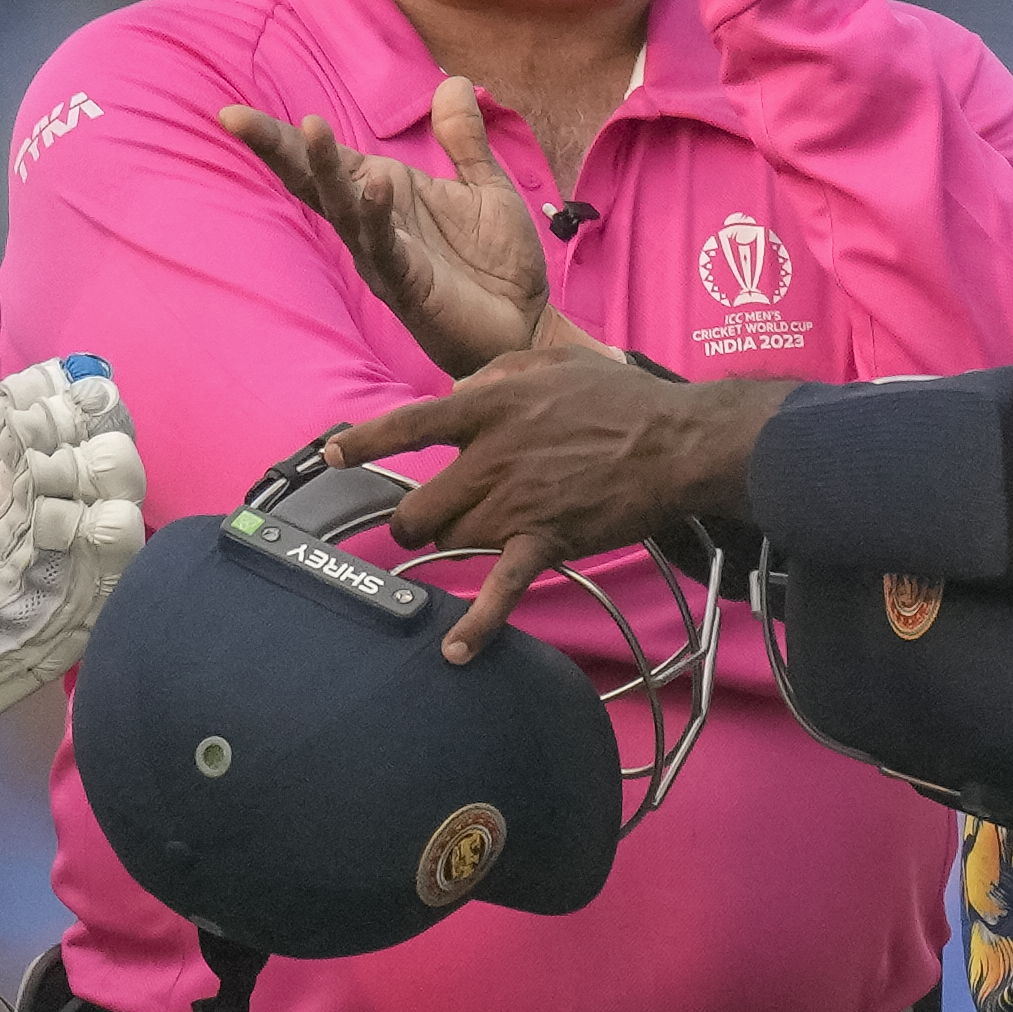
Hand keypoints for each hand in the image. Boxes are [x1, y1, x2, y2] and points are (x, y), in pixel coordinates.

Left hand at [0, 290, 145, 750]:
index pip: (31, 423)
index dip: (49, 396)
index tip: (53, 376)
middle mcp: (12, 515)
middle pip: (81, 460)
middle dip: (90, 432)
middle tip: (75, 418)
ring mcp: (33, 565)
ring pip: (102, 510)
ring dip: (110, 480)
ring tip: (96, 460)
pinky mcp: (46, 616)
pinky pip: (99, 578)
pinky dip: (111, 546)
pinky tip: (104, 520)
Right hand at [220, 76, 552, 379]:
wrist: (525, 326)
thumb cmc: (496, 265)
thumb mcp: (486, 187)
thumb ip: (463, 140)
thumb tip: (451, 81)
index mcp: (383, 195)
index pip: (325, 160)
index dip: (280, 137)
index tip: (231, 113)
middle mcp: (371, 224)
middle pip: (312, 182)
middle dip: (275, 149)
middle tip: (234, 118)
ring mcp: (383, 256)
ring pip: (342, 211)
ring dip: (325, 170)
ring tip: (311, 127)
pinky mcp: (408, 285)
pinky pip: (385, 247)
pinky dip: (377, 215)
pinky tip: (376, 183)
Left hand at [330, 350, 792, 659]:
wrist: (679, 442)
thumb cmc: (624, 397)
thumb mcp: (553, 360)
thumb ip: (496, 372)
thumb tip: (456, 391)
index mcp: (490, 407)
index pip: (410, 425)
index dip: (366, 442)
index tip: (333, 455)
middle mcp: (490, 457)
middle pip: (420, 507)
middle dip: (413, 522)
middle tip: (424, 522)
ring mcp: (515, 503)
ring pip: (451, 540)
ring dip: (451, 546)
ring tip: (466, 544)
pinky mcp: (546, 540)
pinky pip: (502, 589)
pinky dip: (477, 624)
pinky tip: (453, 652)